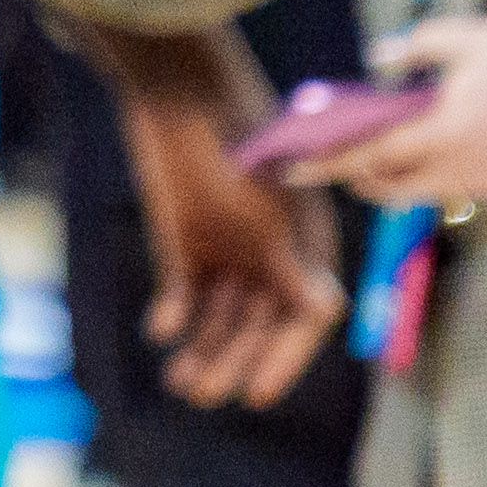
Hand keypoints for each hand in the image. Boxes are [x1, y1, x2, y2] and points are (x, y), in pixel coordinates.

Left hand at [114, 86, 344, 407]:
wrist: (176, 91)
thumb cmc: (232, 144)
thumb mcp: (261, 209)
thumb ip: (288, 262)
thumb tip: (326, 310)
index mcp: (306, 245)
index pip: (304, 317)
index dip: (282, 359)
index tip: (254, 395)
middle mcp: (271, 252)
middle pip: (258, 323)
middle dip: (232, 360)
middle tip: (199, 395)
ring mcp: (227, 245)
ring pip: (220, 313)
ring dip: (203, 347)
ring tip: (179, 382)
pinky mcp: (184, 235)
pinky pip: (183, 288)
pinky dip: (173, 312)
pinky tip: (160, 329)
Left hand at [313, 16, 486, 208]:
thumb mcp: (468, 36)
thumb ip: (414, 47)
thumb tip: (378, 60)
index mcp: (443, 130)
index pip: (370, 154)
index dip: (327, 163)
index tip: (292, 169)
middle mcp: (463, 167)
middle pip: (394, 187)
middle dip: (361, 180)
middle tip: (342, 166)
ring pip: (431, 192)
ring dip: (404, 179)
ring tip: (391, 159)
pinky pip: (468, 188)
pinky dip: (449, 173)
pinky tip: (451, 151)